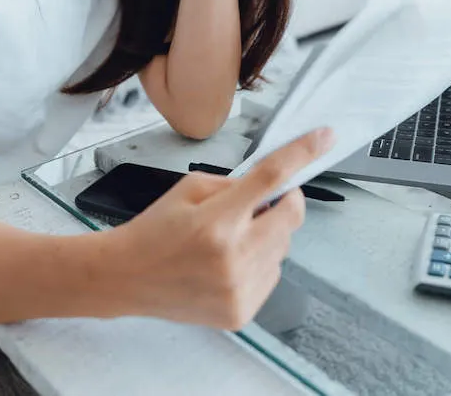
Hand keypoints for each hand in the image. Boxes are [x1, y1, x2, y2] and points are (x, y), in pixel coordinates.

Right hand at [107, 127, 333, 329]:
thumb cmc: (155, 229)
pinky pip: (272, 275)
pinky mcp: (241, 312)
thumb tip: (275, 187)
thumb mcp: (190, 188)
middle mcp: (233, 258)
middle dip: (282, 203)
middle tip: (256, 205)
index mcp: (217, 221)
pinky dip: (259, 263)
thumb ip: (236, 185)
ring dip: (268, 236)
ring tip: (230, 241)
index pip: (271, 178)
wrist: (126, 278)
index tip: (325, 137)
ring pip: (284, 248)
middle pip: (291, 217)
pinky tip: (228, 264)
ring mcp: (239, 290)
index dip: (302, 154)